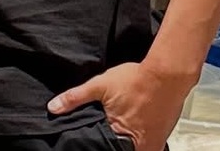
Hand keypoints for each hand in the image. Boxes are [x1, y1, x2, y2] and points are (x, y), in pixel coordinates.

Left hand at [48, 61, 193, 149]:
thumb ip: (75, 98)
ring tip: (117, 130)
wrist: (165, 76)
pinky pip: (147, 148)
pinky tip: (131, 131)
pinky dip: (137, 143)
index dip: (95, 143)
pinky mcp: (161, 139)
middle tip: (106, 130)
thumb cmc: (134, 80)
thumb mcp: (100, 85)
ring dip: (123, 144)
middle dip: (110, 143)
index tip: (92, 137)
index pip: (101, 147)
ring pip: (133, 150)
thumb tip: (53, 108)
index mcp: (120, 135)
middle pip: (118, 150)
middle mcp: (139, 146)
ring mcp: (152, 145)